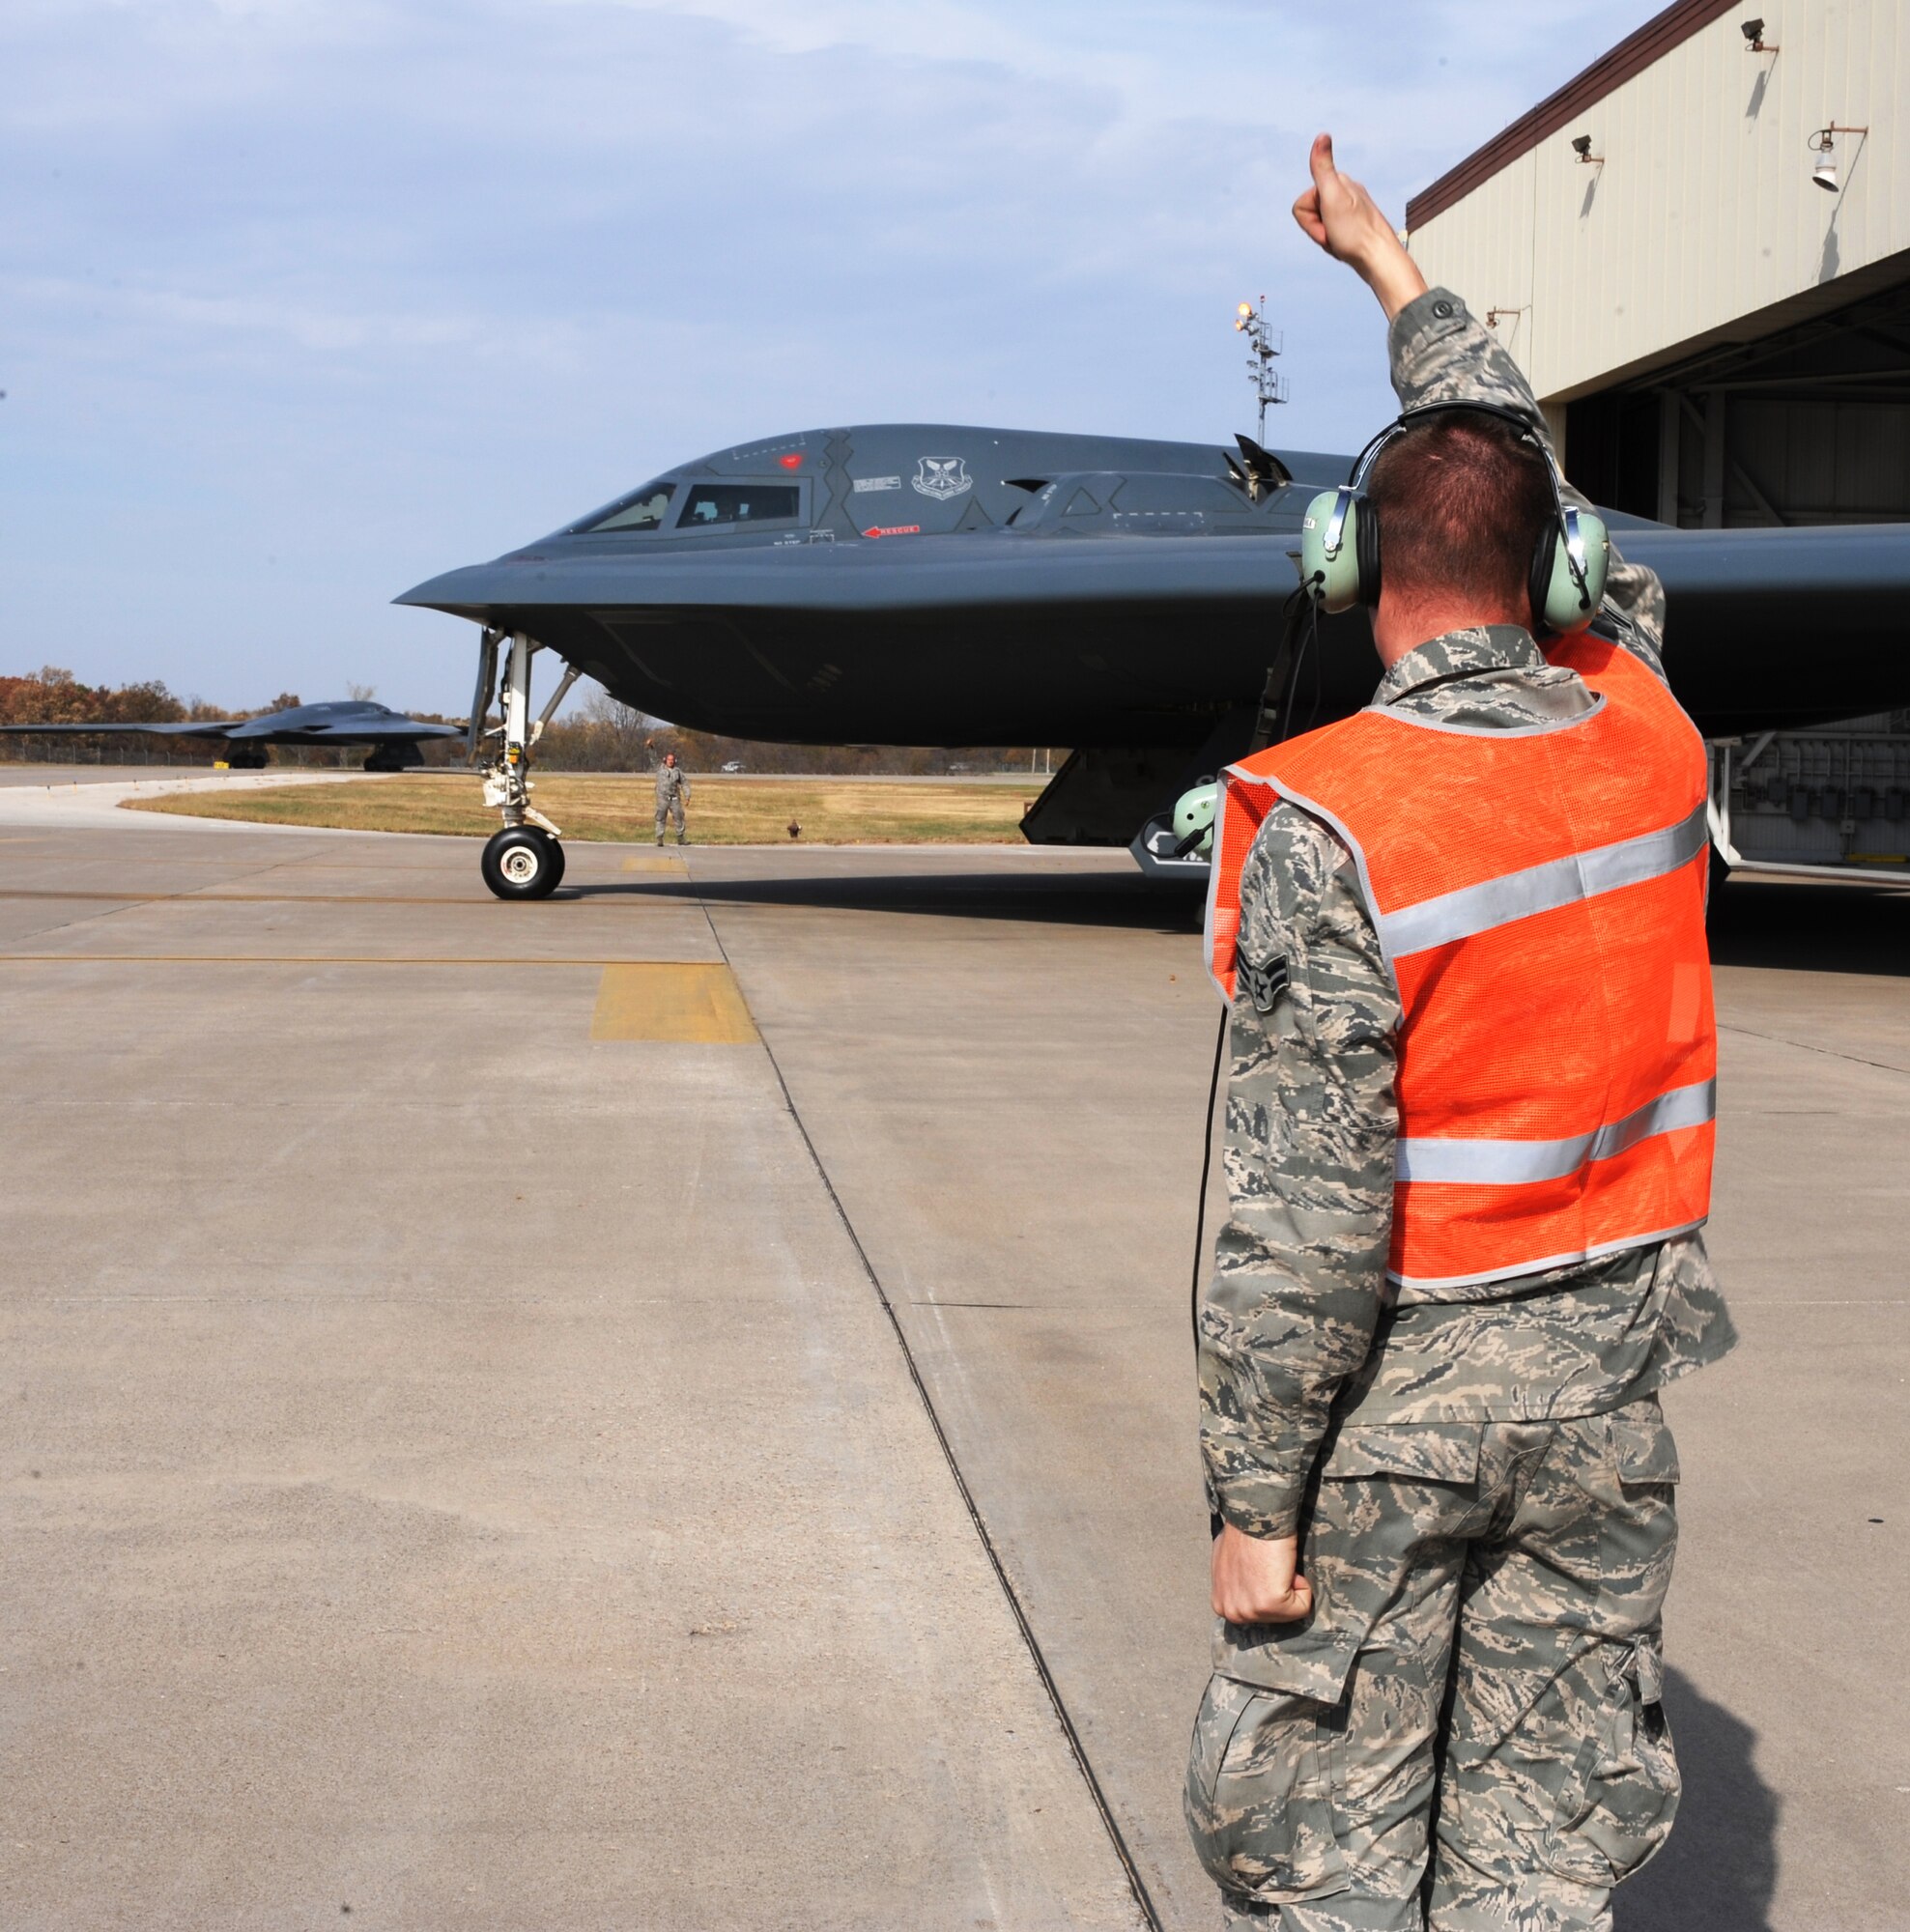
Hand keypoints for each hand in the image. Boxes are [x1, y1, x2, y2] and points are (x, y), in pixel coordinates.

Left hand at [1211, 1523, 1312, 1623]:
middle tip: (1269, 1565)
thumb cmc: (1244, 1533)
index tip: (1259, 1567)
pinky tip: (1285, 1567)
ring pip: (1289, 1612)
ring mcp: (1249, 1611)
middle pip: (1273, 1616)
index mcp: (1221, 1604)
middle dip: (1279, 1590)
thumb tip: (1246, 1585)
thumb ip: (1234, 1583)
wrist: (1256, 1517)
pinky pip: (1302, 1606)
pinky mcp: (1269, 1605)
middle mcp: (1231, 1613)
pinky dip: (1302, 1585)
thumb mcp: (1226, 1564)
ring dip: (1290, 1586)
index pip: (1257, 1610)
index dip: (1266, 1586)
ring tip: (1276, 1565)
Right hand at [1291, 133, 1426, 320]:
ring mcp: (1350, 208)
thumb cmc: (1355, 232)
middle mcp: (1345, 192)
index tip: (1328, 226)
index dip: (1310, 222)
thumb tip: (1322, 135)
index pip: (1301, 204)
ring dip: (1325, 237)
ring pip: (1319, 225)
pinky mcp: (1354, 223)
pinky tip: (1346, 246)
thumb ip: (1322, 168)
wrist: (1378, 258)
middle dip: (1317, 230)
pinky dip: (1333, 243)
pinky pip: (1331, 233)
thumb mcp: (1333, 198)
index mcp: (1338, 182)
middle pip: (1310, 214)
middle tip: (1335, 235)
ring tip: (1341, 241)